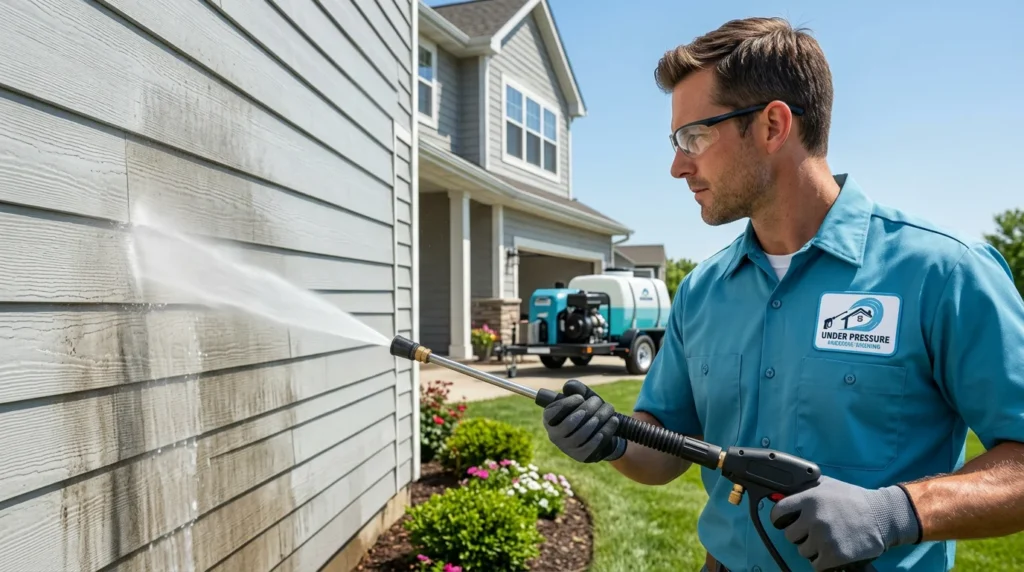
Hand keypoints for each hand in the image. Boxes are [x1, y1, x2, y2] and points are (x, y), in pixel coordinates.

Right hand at [542, 379, 625, 462]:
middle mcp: (554, 435)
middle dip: (586, 409)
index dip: (567, 404)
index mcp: (550, 420)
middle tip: (598, 401)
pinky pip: (591, 446)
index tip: (581, 398)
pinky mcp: (580, 457)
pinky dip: (603, 432)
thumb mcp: (583, 398)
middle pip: (569, 423)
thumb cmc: (588, 412)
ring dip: (597, 420)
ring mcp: (567, 448)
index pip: (552, 413)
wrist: (600, 433)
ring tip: (608, 410)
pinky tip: (612, 422)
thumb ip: (576, 389)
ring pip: (581, 435)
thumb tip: (568, 387)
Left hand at [770, 476, 920, 570]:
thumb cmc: (854, 499)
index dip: (779, 518)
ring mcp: (824, 537)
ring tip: (827, 540)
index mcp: (809, 498)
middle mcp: (814, 518)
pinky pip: (816, 565)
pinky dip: (822, 562)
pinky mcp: (835, 555)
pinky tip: (832, 552)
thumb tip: (781, 493)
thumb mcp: (827, 485)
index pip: (778, 512)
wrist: (882, 516)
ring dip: (812, 548)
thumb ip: (805, 489)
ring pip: (802, 551)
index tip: (783, 522)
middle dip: (799, 535)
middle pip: (789, 535)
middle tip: (813, 532)